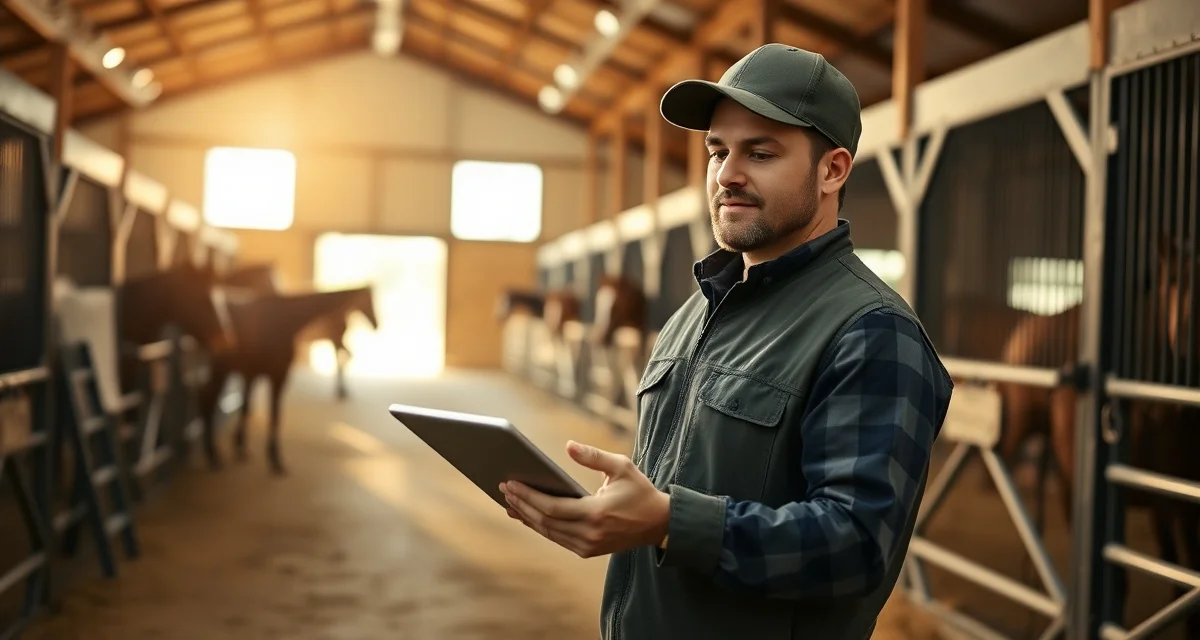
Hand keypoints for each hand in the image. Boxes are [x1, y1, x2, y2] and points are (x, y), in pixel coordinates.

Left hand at [500, 440, 669, 558]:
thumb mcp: (621, 466)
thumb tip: (568, 445)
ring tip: (509, 502)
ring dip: (527, 517)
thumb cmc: (640, 491)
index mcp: (596, 513)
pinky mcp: (588, 551)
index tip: (510, 483)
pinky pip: (557, 538)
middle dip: (522, 504)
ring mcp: (588, 546)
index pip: (552, 507)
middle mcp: (589, 534)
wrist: (659, 524)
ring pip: (548, 532)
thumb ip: (593, 456)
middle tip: (504, 489)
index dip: (528, 496)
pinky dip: (540, 526)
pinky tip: (528, 515)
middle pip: (545, 521)